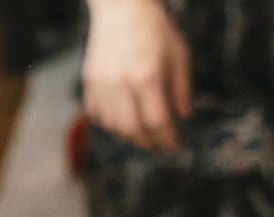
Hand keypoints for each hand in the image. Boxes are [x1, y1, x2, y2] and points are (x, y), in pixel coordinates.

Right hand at [82, 0, 192, 151]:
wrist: (121, 6)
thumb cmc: (153, 27)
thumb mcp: (178, 53)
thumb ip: (181, 87)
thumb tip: (183, 115)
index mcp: (147, 76)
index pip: (157, 121)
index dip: (167, 139)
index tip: (174, 146)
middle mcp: (121, 83)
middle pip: (131, 130)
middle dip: (146, 142)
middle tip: (157, 144)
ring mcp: (102, 83)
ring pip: (111, 125)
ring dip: (127, 134)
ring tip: (140, 132)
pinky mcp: (89, 80)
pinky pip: (96, 114)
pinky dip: (108, 122)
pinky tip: (121, 117)